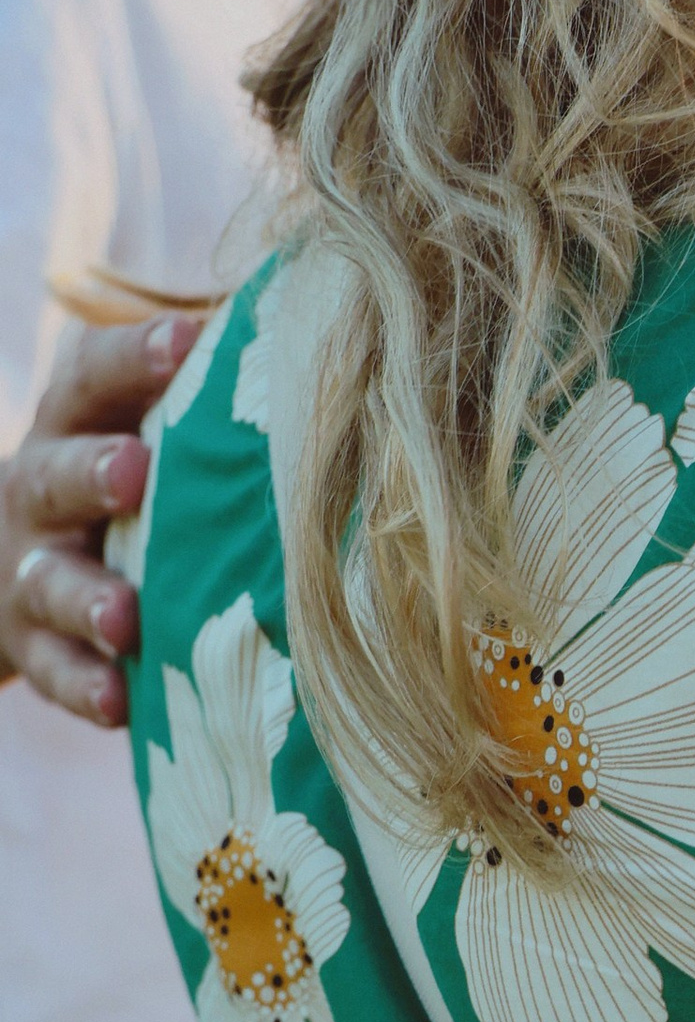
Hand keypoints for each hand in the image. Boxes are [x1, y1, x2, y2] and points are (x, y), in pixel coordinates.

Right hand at [0, 315, 196, 725]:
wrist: (8, 561)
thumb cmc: (126, 471)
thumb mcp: (147, 420)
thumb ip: (210, 388)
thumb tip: (334, 318)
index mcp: (80, 418)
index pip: (94, 373)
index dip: (134, 353)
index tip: (186, 342)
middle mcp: (42, 486)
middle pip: (57, 470)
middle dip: (93, 470)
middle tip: (134, 470)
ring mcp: (32, 567)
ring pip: (51, 577)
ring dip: (88, 597)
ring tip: (125, 615)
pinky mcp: (31, 641)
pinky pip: (54, 668)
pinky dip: (84, 684)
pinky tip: (118, 703)